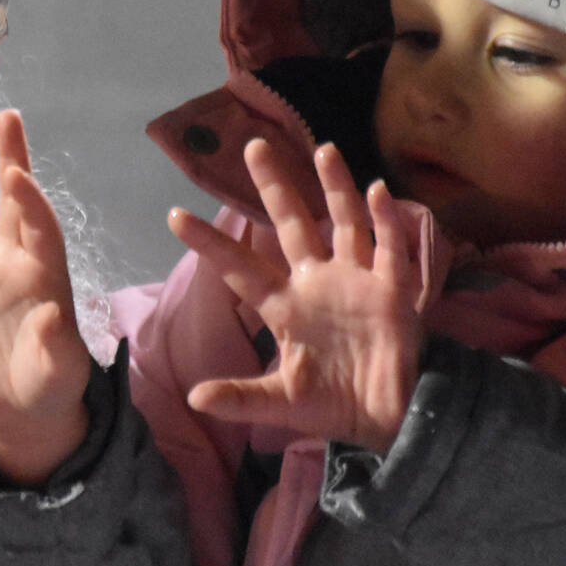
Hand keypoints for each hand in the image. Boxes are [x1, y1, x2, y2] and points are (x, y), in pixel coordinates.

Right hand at [0, 109, 93, 484]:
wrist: (16, 413)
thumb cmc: (49, 388)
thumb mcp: (59, 371)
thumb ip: (55, 345)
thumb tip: (51, 315)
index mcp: (46, 274)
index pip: (40, 225)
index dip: (31, 198)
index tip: (17, 172)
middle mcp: (13, 263)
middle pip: (11, 202)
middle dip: (10, 159)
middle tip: (8, 116)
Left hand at [168, 140, 429, 453]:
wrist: (387, 419)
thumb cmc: (331, 405)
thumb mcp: (280, 404)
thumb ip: (240, 398)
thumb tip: (194, 399)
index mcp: (285, 307)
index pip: (239, 268)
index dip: (210, 244)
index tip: (175, 216)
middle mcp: (316, 283)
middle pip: (292, 225)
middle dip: (275, 187)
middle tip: (254, 146)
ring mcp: (355, 281)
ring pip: (344, 223)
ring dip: (335, 187)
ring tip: (322, 150)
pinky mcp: (391, 290)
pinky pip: (389, 249)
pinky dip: (386, 221)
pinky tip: (376, 190)